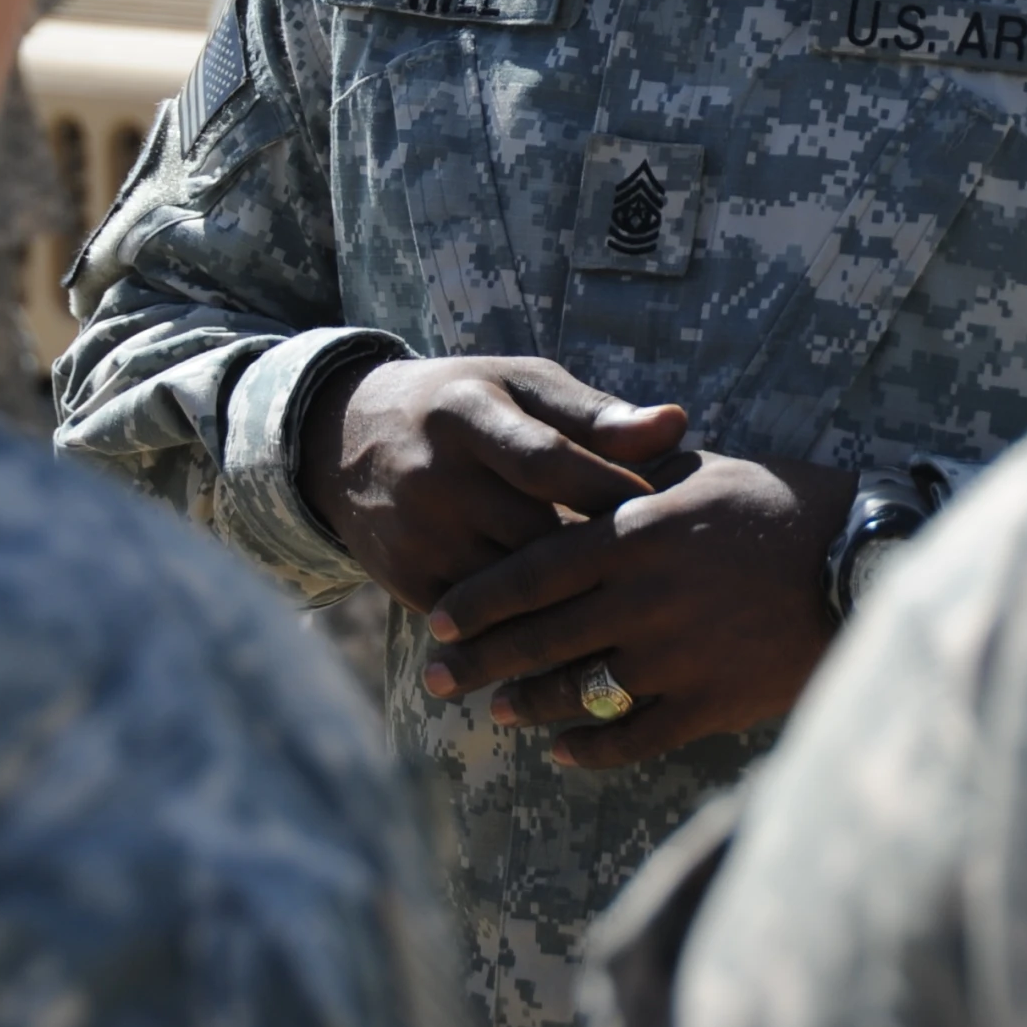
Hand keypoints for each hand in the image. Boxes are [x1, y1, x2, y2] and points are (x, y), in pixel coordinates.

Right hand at [297, 354, 686, 613]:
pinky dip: (526, 632)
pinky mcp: (405, 579)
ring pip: (509, 589)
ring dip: (569, 605)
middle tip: (662, 577)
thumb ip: (595, 414)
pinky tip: (578, 640)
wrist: (348, 439)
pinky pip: (478, 622)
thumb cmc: (467, 403)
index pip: (547, 460)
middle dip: (598, 556)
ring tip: (632, 615)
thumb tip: (677, 424)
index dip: (609, 488)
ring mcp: (415, 533)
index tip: (663, 510)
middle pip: (533, 534)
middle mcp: (434, 475)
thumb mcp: (520, 385)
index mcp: (468, 413)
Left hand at [421, 451, 855, 767]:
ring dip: (528, 705)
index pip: (531, 572)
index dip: (477, 600)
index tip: (436, 617)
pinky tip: (564, 751)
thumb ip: (632, 474)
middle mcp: (643, 599)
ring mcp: (675, 656)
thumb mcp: (700, 471)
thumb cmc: (780, 504)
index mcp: (635, 535)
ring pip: (577, 691)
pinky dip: (592, 747)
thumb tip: (578, 463)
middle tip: (436, 679)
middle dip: (478, 662)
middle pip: (537, 639)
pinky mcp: (710, 702)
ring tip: (496, 712)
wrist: (860, 560)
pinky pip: (633, 736)